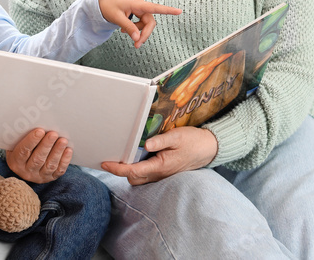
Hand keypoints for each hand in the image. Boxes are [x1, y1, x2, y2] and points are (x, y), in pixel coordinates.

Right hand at [6, 128, 71, 183]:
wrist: (24, 165)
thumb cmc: (20, 148)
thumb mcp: (15, 144)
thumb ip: (21, 136)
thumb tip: (33, 121)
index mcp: (16, 162)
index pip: (23, 151)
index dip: (31, 141)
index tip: (39, 130)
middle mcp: (27, 172)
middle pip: (38, 159)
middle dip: (46, 145)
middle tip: (53, 133)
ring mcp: (40, 176)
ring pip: (49, 165)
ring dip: (57, 152)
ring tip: (63, 140)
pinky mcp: (51, 178)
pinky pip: (59, 171)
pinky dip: (64, 160)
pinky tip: (68, 150)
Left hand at [97, 0, 181, 47]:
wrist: (101, 1)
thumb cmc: (108, 5)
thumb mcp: (117, 18)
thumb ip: (128, 27)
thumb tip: (137, 38)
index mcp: (137, 4)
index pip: (154, 8)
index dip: (167, 10)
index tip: (179, 11)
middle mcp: (140, 6)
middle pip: (150, 22)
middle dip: (145, 34)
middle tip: (137, 45)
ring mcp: (138, 9)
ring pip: (145, 24)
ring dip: (138, 32)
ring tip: (125, 34)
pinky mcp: (135, 13)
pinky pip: (140, 23)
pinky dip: (134, 28)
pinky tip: (125, 30)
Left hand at [101, 126, 217, 184]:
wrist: (208, 148)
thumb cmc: (192, 141)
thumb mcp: (177, 136)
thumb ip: (160, 140)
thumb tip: (145, 144)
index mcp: (161, 166)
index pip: (134, 171)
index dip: (117, 169)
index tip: (105, 163)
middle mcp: (160, 174)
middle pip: (133, 178)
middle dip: (121, 171)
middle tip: (111, 157)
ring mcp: (162, 174)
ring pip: (140, 178)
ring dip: (129, 170)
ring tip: (120, 156)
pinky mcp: (164, 172)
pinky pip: (146, 174)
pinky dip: (137, 168)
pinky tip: (135, 156)